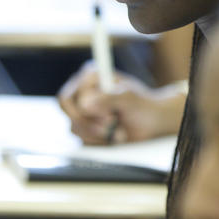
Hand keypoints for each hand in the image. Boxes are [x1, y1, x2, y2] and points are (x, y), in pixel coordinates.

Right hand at [57, 61, 185, 144]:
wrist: (150, 121)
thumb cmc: (141, 105)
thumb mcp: (129, 98)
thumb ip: (108, 98)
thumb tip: (85, 105)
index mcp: (90, 77)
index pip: (68, 95)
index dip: (84, 110)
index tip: (108, 115)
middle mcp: (82, 91)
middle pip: (68, 111)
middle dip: (90, 123)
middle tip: (111, 124)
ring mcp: (81, 110)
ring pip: (74, 127)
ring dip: (98, 133)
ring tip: (117, 129)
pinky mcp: (85, 126)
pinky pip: (81, 138)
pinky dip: (99, 140)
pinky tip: (112, 135)